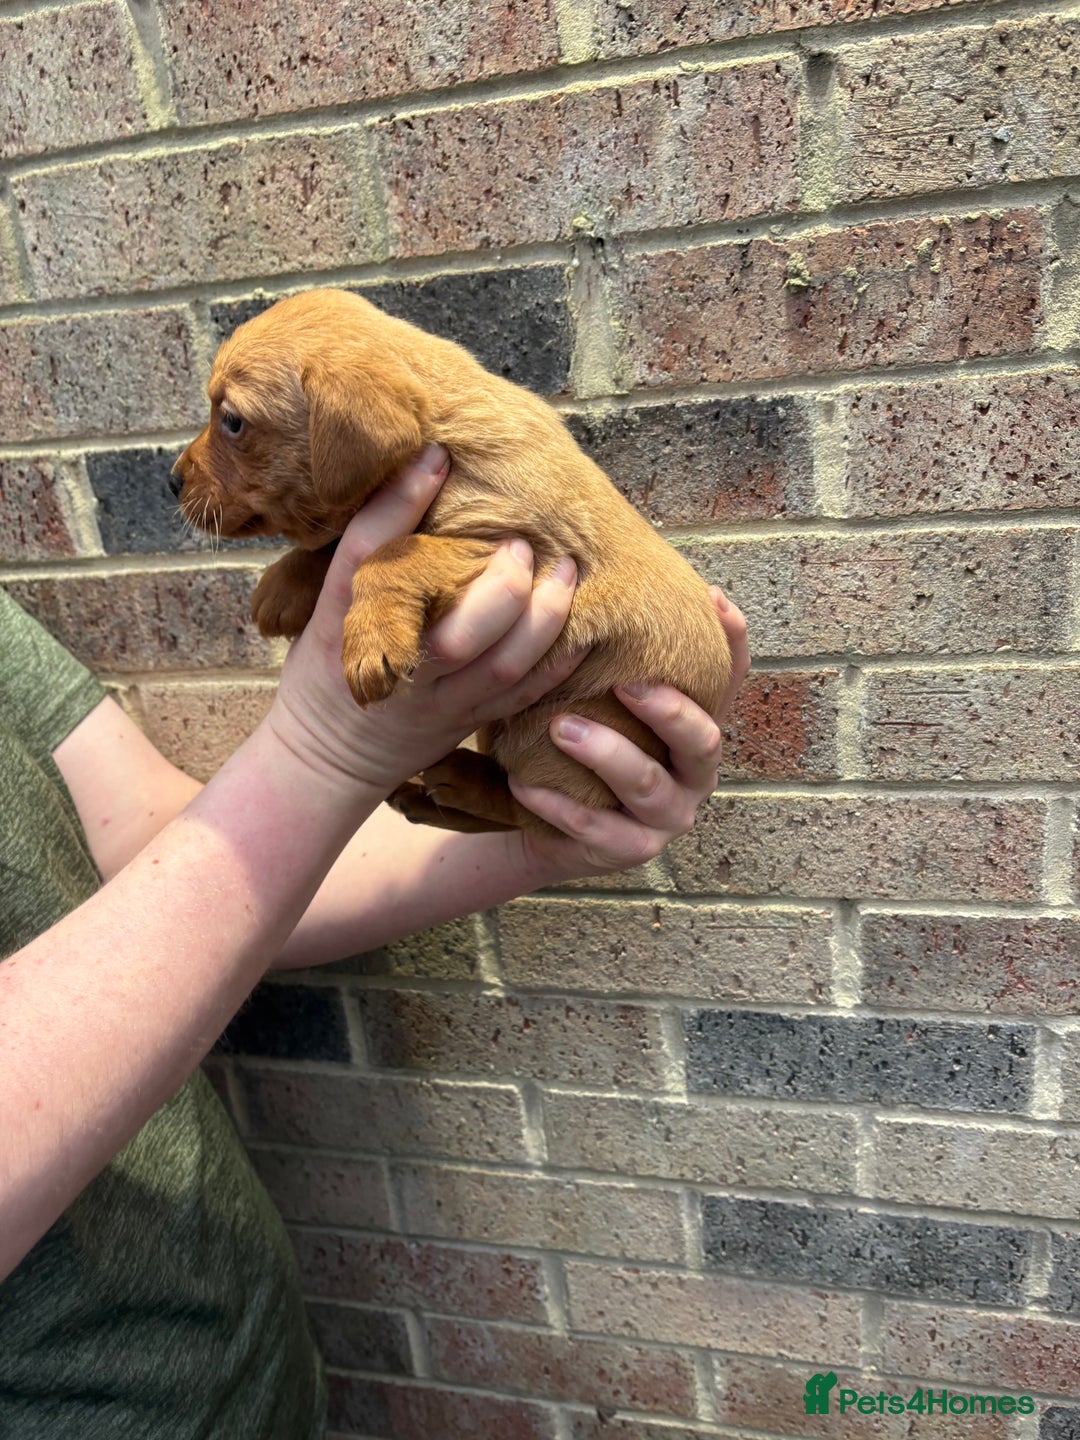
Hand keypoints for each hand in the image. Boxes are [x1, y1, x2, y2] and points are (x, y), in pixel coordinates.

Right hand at [268, 445, 582, 796]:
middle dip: (504, 584)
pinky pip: (520, 697)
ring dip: (545, 616)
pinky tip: (579, 624)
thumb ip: (361, 559)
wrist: (323, 761)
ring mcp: (436, 704)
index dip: (402, 502)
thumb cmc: (323, 672)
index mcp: (345, 629)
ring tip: (566, 570)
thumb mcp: (321, 612)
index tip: (438, 455)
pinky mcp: (464, 725)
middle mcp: (396, 670)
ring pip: (502, 666)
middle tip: (522, 543)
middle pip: (457, 631)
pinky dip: (556, 661)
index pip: (370, 558)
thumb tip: (409, 479)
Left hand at [510, 588, 749, 876]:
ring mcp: (666, 818)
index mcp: (695, 730)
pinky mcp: (629, 851)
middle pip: (705, 740)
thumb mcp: (593, 694)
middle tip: (625, 683)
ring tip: (561, 727)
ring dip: (605, 753)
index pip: (730, 683)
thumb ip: (609, 653)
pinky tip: (526, 784)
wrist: (539, 821)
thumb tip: (587, 568)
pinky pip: (598, 830)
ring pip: (648, 784)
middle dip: (668, 711)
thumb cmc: (573, 741)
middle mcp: (693, 775)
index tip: (714, 599)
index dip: (734, 644)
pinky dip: (561, 806)